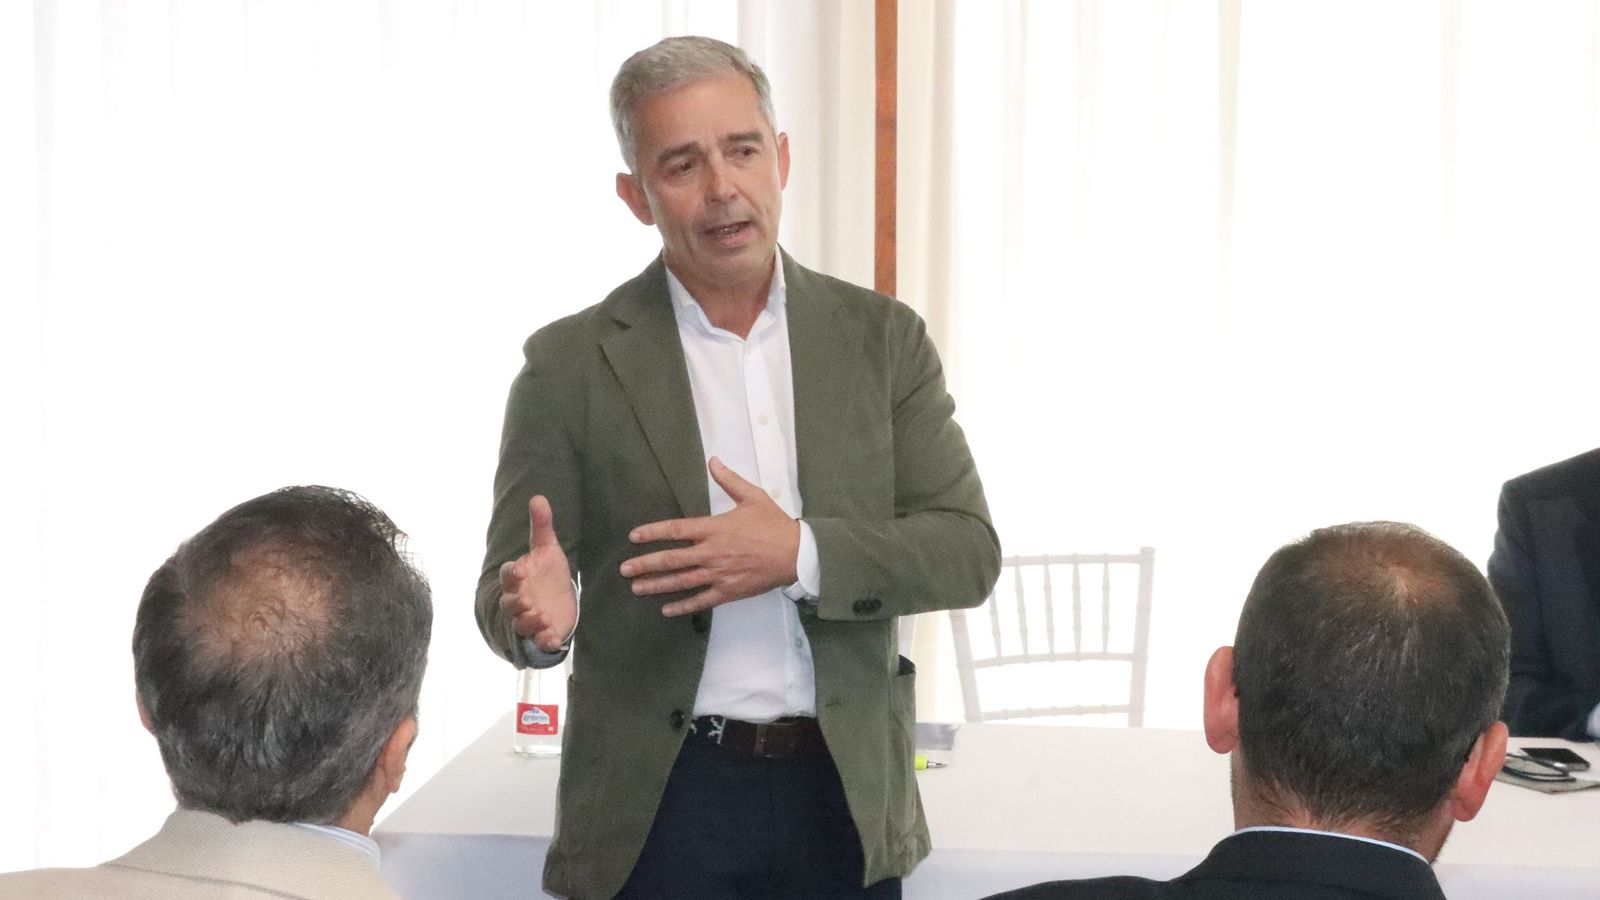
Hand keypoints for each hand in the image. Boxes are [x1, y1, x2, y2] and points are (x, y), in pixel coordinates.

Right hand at [499, 495, 576, 651]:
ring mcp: (529, 618)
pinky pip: (539, 642)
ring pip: (522, 624)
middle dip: (516, 603)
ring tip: (543, 618)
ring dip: (530, 623)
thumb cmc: (548, 573)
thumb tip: (538, 497)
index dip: (512, 574)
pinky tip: (554, 640)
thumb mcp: (547, 549)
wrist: (559, 599)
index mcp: (518, 578)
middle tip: (527, 601)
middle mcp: (519, 599)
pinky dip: (545, 642)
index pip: (508, 575)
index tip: (521, 570)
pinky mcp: (543, 634)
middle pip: (509, 604)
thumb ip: (541, 526)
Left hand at [620, 457, 799, 616]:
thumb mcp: (753, 496)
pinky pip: (701, 600)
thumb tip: (713, 461)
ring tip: (636, 588)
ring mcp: (719, 574)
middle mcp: (712, 552)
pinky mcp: (729, 591)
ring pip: (682, 582)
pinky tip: (666, 609)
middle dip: (645, 565)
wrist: (797, 553)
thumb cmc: (775, 524)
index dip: (652, 533)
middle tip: (625, 570)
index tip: (634, 537)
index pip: (676, 530)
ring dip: (657, 585)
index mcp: (715, 528)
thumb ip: (729, 480)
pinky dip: (683, 606)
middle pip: (672, 559)